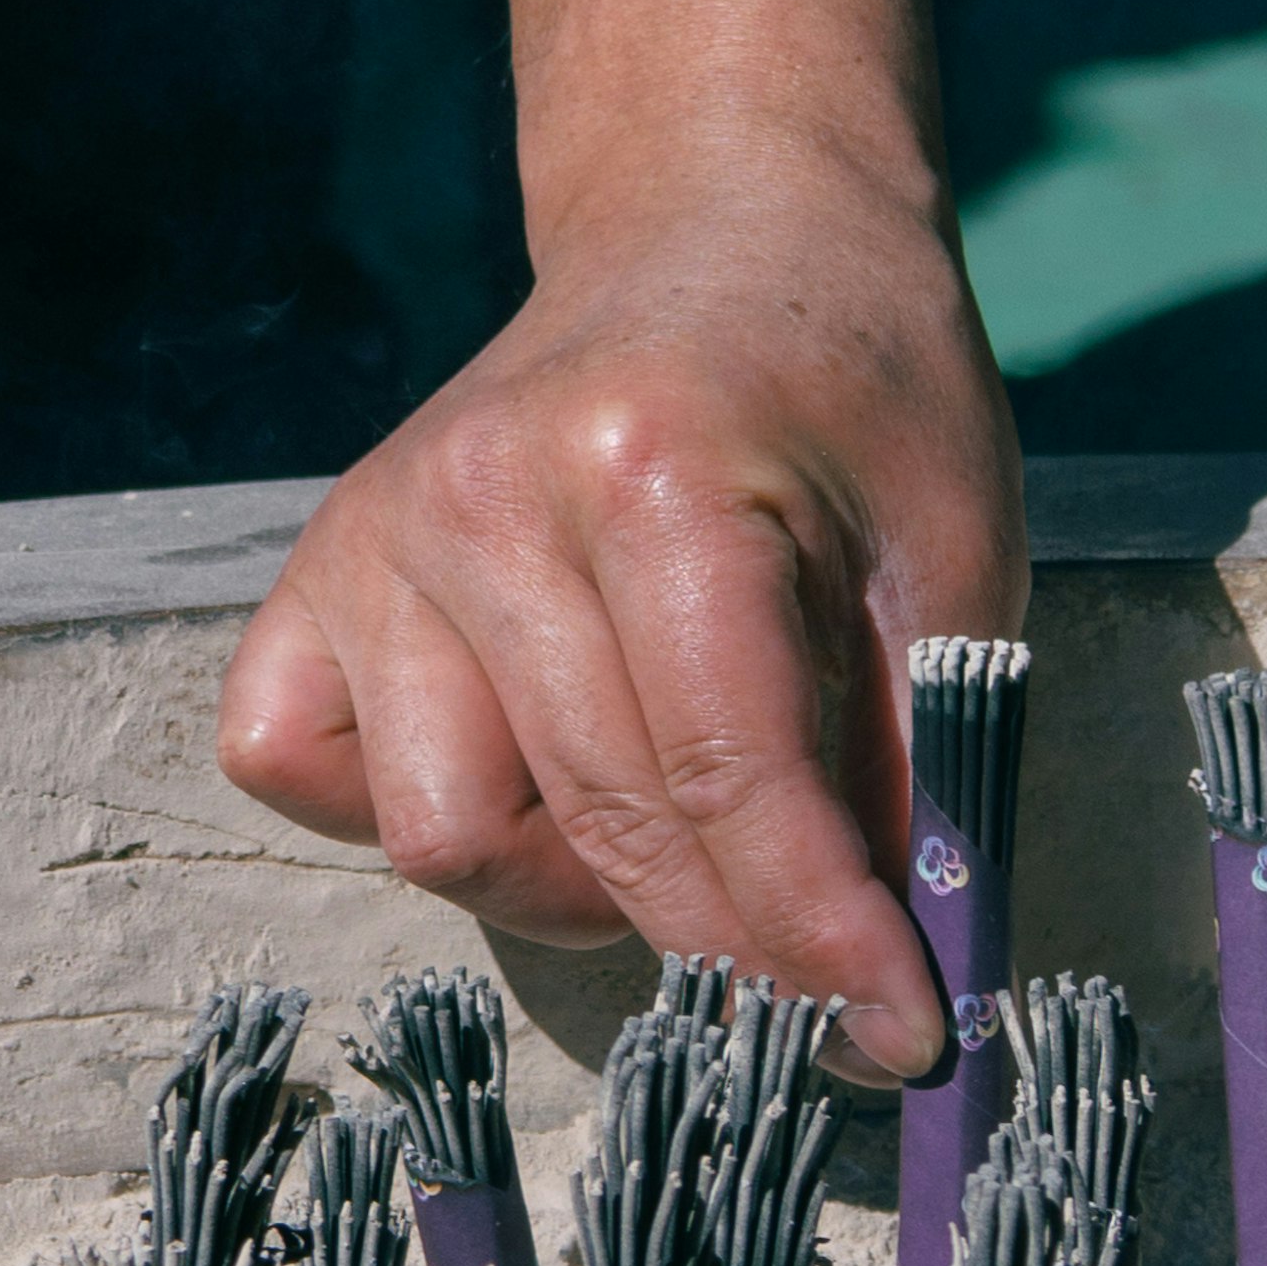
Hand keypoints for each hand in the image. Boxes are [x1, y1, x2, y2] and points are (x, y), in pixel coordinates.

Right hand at [219, 128, 1026, 1078]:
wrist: (718, 227)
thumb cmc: (852, 388)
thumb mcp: (953, 548)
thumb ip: (922, 756)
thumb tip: (902, 969)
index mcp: (656, 477)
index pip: (732, 780)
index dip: (824, 940)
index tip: (903, 1038)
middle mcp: (484, 503)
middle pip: (601, 835)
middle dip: (736, 944)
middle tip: (828, 973)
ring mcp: (378, 540)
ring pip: (450, 843)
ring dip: (582, 887)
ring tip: (684, 825)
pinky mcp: (313, 575)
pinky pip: (314, 778)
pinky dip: (426, 816)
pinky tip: (534, 767)